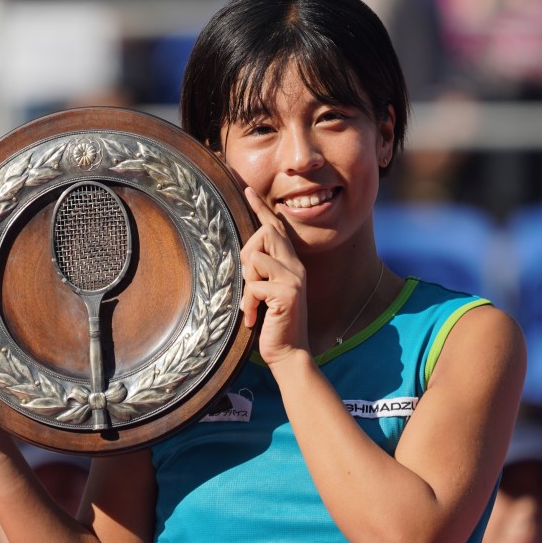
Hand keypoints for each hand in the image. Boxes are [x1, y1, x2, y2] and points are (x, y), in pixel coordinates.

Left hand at [239, 187, 308, 366]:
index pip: (275, 228)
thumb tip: (245, 257)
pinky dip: (248, 303)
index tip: (247, 189)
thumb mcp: (264, 292)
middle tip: (249, 286)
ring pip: (255, 258)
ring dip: (246, 284)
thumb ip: (260, 272)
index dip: (261, 208)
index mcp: (290, 263)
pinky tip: (254, 318)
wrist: (288, 352)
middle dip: (246, 255)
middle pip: (264, 234)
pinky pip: (253, 285)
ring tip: (253, 305)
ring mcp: (294, 278)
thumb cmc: (273, 324)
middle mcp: (295, 266)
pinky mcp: (287, 293)